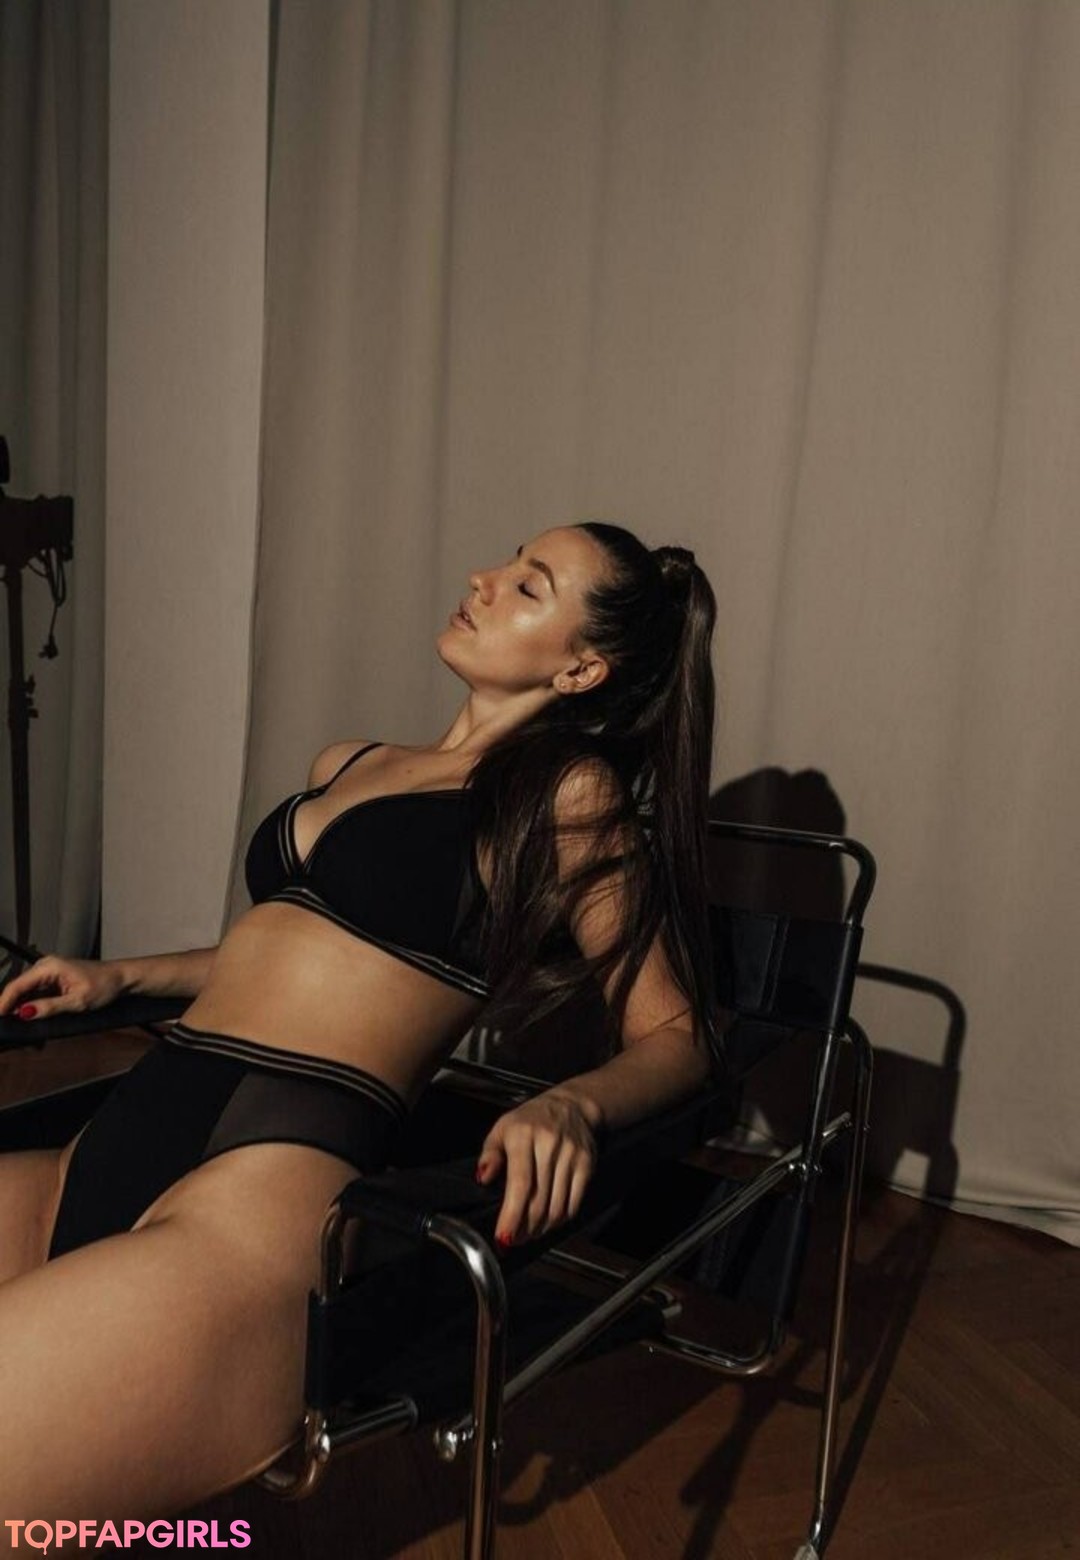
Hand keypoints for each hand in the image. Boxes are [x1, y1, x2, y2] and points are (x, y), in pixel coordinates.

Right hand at [0, 955, 124, 1019]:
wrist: (121, 978)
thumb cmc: (104, 986)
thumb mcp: (78, 1001)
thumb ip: (50, 1007)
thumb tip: (25, 1013)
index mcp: (48, 967)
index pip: (17, 985)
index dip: (3, 1003)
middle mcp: (44, 967)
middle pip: (18, 989)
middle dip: (10, 1008)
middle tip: (8, 1028)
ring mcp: (47, 973)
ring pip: (25, 993)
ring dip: (20, 1009)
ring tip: (16, 1027)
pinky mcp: (52, 980)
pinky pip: (34, 994)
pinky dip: (30, 1006)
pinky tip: (29, 1019)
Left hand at [475, 1090, 599, 1246]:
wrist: (572, 1106)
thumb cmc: (531, 1120)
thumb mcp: (502, 1128)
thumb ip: (489, 1154)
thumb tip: (483, 1178)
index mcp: (522, 1136)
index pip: (520, 1183)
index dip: (512, 1215)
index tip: (504, 1237)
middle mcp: (548, 1144)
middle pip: (538, 1200)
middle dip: (524, 1228)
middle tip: (513, 1239)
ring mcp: (570, 1155)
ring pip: (557, 1206)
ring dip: (541, 1228)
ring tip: (529, 1233)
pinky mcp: (586, 1164)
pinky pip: (574, 1203)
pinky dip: (560, 1219)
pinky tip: (549, 1221)